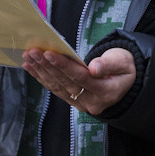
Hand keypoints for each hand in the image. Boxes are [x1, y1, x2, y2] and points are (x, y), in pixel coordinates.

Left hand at [21, 46, 135, 114]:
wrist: (126, 83)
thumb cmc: (124, 68)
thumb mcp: (123, 63)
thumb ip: (109, 64)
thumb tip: (94, 68)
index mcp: (106, 92)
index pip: (80, 77)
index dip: (64, 65)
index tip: (48, 53)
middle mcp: (92, 102)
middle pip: (65, 82)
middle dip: (47, 66)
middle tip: (33, 52)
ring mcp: (81, 103)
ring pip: (57, 86)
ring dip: (40, 71)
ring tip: (28, 57)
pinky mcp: (73, 101)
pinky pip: (55, 89)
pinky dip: (41, 77)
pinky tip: (30, 67)